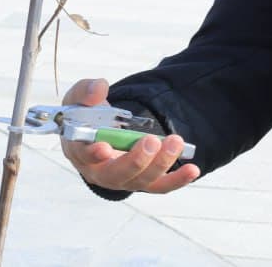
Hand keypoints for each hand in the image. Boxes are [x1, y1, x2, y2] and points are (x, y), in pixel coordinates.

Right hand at [59, 78, 200, 194]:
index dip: (93, 153)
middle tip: (151, 140)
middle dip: (136, 160)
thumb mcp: (78, 98)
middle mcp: (100, 171)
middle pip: (117, 174)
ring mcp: (123, 179)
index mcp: (80, 151)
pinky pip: (160, 185)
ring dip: (160, 163)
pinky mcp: (142, 180)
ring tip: (176, 142)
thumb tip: (99, 87)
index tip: (103, 147)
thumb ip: (86, 91)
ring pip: (142, 180)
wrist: (97, 131)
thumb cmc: (84, 116)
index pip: (84, 156)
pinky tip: (193, 170)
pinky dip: (177, 180)